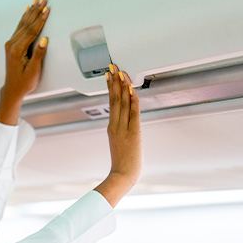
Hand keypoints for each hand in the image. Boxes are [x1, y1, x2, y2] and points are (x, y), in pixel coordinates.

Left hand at [0, 0, 50, 124]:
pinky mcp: (11, 44)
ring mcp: (10, 43)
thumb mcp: (34, 71)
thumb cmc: (24, 82)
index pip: (32, 31)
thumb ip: (38, 54)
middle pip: (26, 23)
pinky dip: (24, 18)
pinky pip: (19, 27)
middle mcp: (12, 44)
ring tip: (36, 1)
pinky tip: (26, 11)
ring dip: (30, 11)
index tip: (47, 10)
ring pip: (22, 23)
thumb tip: (44, 40)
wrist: (12, 89)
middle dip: (36, 10)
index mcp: (17, 50)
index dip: (40, 19)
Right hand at [94, 64, 141, 207]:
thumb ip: (120, 134)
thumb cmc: (122, 165)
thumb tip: (124, 126)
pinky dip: (132, 99)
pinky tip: (131, 88)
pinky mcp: (133, 132)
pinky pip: (133, 112)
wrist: (122, 176)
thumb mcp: (119, 145)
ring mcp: (123, 128)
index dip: (110, 87)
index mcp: (111, 128)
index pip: (111, 103)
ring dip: (122, 85)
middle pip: (114, 98)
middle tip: (113, 66)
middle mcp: (115, 125)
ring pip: (122, 102)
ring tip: (121, 71)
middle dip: (114, 80)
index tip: (109, 75)